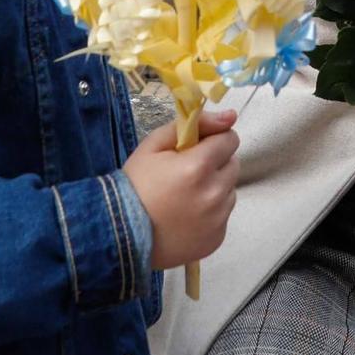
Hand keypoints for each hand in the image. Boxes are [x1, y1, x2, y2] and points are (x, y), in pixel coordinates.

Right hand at [124, 108, 239, 268]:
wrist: (122, 234)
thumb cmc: (136, 185)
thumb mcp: (154, 145)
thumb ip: (194, 125)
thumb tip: (230, 116)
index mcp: (199, 166)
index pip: (229, 140)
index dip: (213, 140)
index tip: (198, 148)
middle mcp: (214, 193)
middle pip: (233, 164)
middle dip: (215, 163)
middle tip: (189, 172)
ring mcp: (218, 219)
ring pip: (230, 190)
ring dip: (215, 187)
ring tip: (187, 196)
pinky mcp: (218, 238)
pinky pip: (224, 215)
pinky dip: (212, 212)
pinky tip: (188, 216)